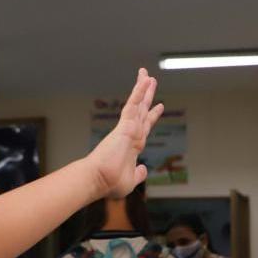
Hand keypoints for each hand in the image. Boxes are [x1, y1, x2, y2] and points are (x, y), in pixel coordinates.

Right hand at [86, 68, 164, 197]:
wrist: (98, 179)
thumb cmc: (109, 182)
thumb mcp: (131, 180)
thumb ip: (139, 173)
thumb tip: (144, 169)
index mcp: (132, 146)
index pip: (144, 126)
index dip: (152, 116)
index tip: (159, 106)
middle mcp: (130, 135)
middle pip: (142, 110)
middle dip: (147, 96)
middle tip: (151, 81)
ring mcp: (127, 128)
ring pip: (138, 104)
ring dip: (143, 88)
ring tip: (148, 74)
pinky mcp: (125, 125)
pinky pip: (133, 105)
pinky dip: (139, 92)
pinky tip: (145, 81)